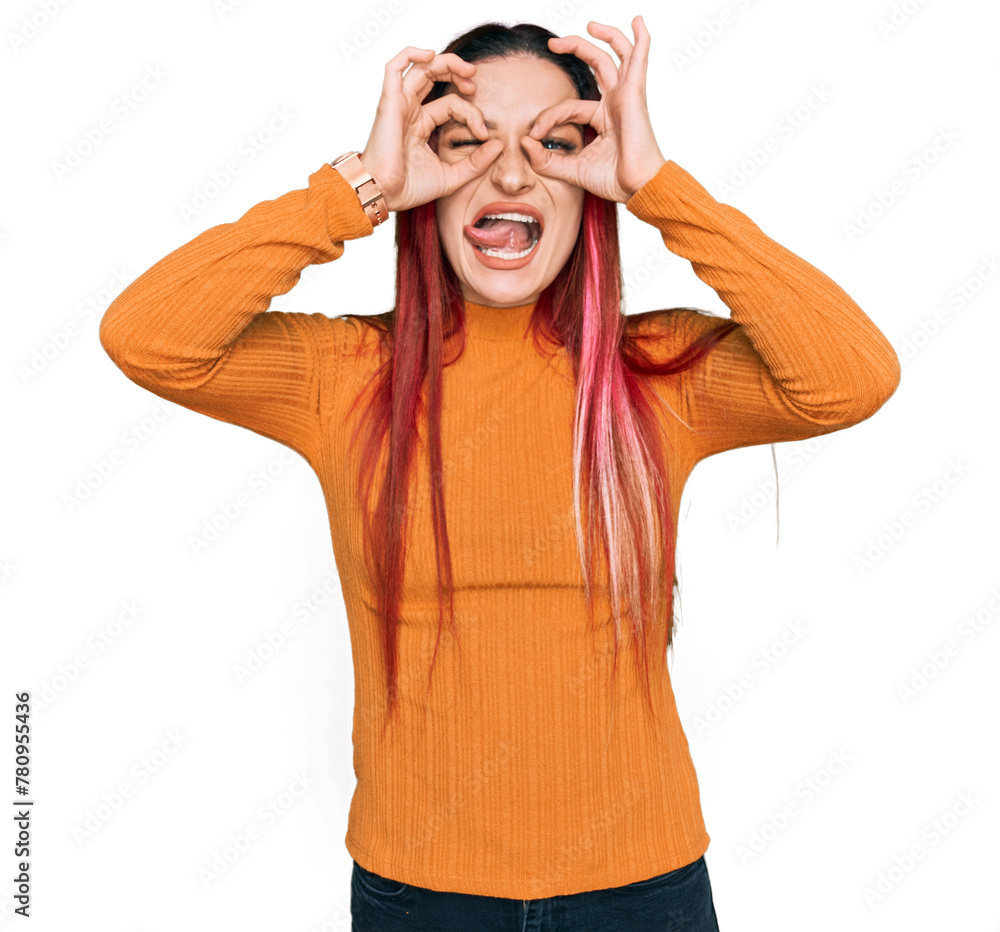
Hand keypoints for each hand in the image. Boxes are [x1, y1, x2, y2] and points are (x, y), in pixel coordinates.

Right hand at [359, 47, 502, 212]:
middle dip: (458, 73)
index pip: (452, 105)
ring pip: (421, 67)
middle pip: (435, 77)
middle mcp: (410, 110)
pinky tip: (431, 54)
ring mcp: (399, 104)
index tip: (483, 133)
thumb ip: (476, 163)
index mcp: (422, 125)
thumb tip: (499, 145)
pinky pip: (394, 67)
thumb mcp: (452, 177)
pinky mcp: (389, 102)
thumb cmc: (410, 188)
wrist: (385, 194)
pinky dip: (411, 54)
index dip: (472, 113)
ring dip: (446, 63)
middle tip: (475, 81)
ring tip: (467, 70)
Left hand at [520, 16, 666, 203]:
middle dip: (574, 49)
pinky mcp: (634, 93)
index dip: (547, 117)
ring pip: (614, 56)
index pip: (568, 106)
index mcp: (602, 118)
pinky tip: (638, 22)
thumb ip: (545, 160)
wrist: (636, 187)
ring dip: (602, 36)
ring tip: (588, 23)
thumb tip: (525, 143)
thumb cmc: (612, 181)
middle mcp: (614, 103)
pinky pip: (638, 59)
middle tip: (552, 44)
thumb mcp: (570, 170)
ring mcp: (625, 96)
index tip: (533, 135)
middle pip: (595, 66)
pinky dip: (640, 39)